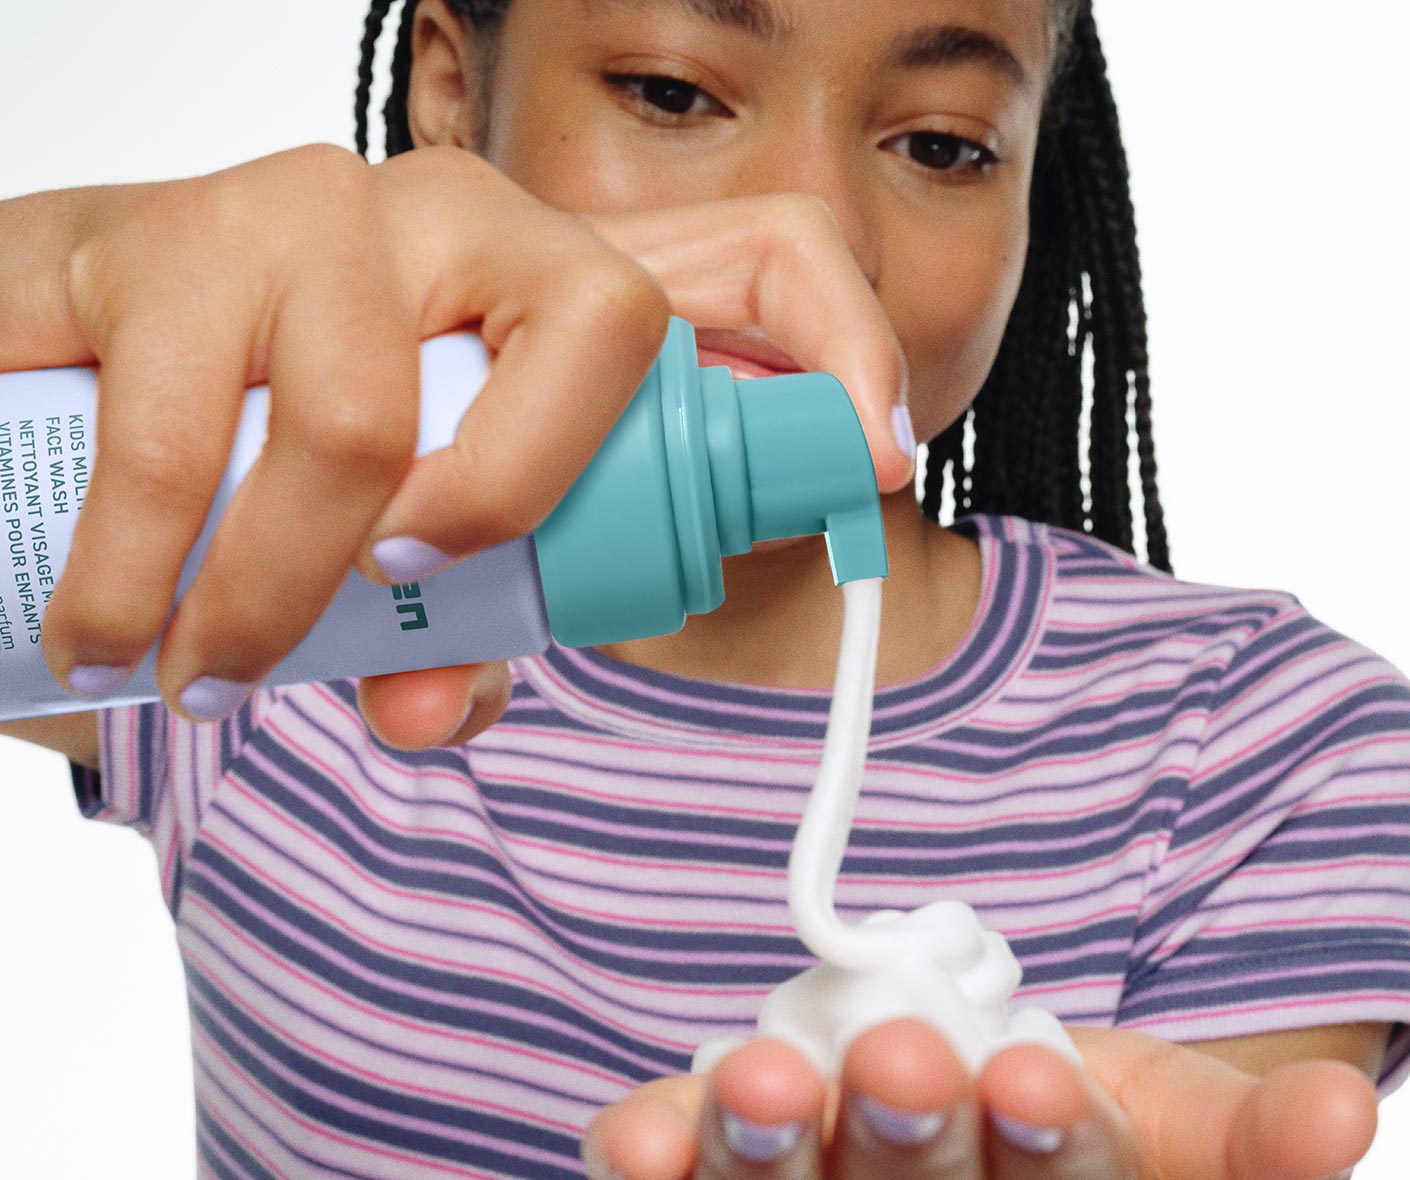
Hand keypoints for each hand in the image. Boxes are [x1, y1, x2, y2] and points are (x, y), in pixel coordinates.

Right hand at [0, 147, 907, 740]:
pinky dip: (146, 564)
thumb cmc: (301, 461)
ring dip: (285, 589)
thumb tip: (424, 709)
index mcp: (560, 287)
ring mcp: (319, 209)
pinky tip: (115, 619)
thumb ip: (461, 630)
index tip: (880, 460)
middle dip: (509, 514)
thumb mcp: (429, 547)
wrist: (88, 370)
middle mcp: (466, 220)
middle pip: (594, 326)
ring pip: (367, 419)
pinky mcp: (167, 235)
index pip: (766, 260)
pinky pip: (190, 426)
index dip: (846, 345)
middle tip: (390, 611)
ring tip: (208, 664)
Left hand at [581, 1020, 1377, 1179]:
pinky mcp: (710, 1164)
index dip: (1050, 1145)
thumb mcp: (1181, 1121)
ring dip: (767, 1147)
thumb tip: (1339, 1111)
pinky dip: (650, 1154)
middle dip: (905, 1141)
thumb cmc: (1075, 1117)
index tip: (1031, 1081)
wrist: (970, 1075)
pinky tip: (636, 1140)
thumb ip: (1246, 1136)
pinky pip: (671, 1171)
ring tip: (759, 1088)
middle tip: (900, 1069)